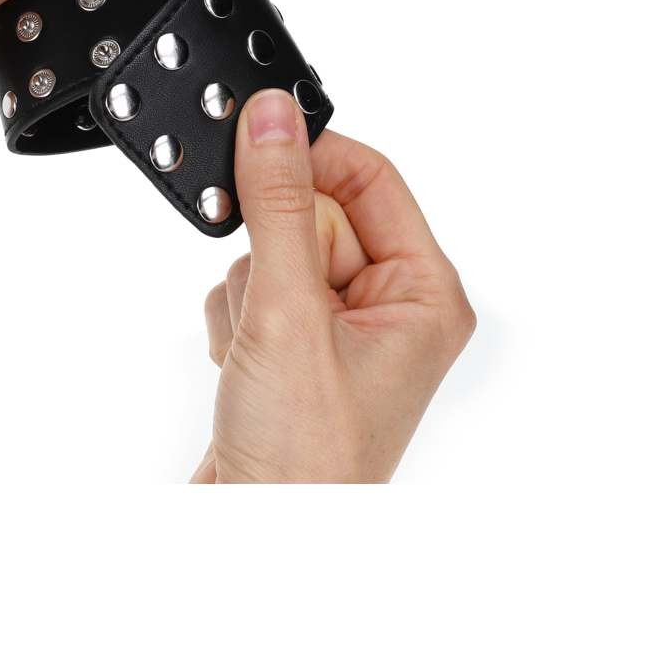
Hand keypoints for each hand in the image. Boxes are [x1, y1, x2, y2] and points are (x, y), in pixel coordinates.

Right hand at [193, 90, 474, 482]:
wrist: (251, 539)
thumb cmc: (305, 459)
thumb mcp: (289, 312)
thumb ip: (279, 204)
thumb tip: (275, 118)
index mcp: (424, 293)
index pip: (371, 178)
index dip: (312, 156)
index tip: (255, 140)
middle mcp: (389, 308)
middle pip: (314, 213)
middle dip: (272, 253)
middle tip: (269, 302)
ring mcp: (338, 330)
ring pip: (273, 249)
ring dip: (248, 292)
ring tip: (258, 352)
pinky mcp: (293, 348)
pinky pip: (250, 287)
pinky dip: (233, 317)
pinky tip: (242, 364)